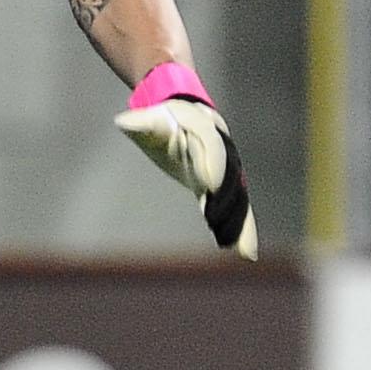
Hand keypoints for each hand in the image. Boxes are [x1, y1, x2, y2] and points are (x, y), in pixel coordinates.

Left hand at [114, 96, 258, 259]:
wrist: (180, 115)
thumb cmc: (160, 119)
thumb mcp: (149, 120)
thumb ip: (141, 124)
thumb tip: (123, 123)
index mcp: (201, 127)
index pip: (209, 143)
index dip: (212, 162)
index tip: (211, 184)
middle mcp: (219, 147)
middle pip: (230, 173)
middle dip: (226, 197)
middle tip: (219, 221)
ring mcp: (225, 168)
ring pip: (238, 194)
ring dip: (240, 220)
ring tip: (244, 250)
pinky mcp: (224, 186)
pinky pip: (237, 207)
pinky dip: (243, 228)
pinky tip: (247, 254)